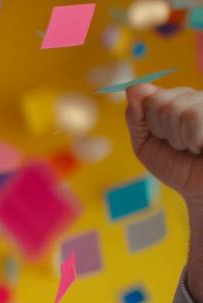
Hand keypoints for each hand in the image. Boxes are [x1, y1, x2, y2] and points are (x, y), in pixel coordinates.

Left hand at [126, 84, 202, 206]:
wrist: (202, 190)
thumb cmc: (178, 167)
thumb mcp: (146, 143)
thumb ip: (136, 117)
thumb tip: (133, 87)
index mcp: (177, 99)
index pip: (148, 97)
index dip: (150, 124)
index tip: (163, 138)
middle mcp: (196, 96)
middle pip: (160, 102)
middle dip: (163, 131)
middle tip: (180, 145)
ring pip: (178, 110)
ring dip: (179, 138)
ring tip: (192, 146)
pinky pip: (194, 116)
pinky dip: (192, 138)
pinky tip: (202, 145)